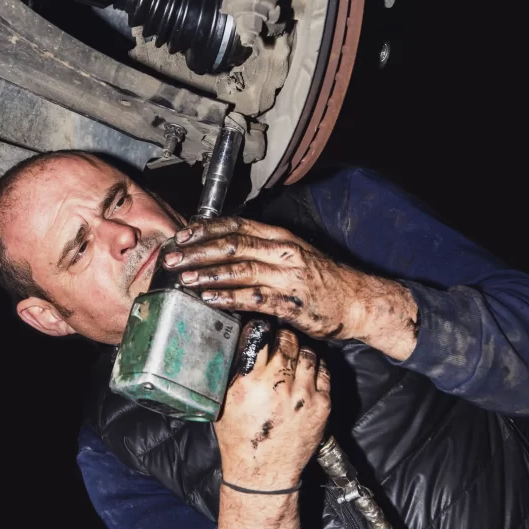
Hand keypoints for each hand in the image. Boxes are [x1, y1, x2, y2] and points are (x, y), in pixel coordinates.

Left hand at [164, 216, 418, 359]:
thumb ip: (263, 249)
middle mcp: (282, 252)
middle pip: (232, 245)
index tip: (182, 233)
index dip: (206, 228)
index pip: (237, 225)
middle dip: (197, 250)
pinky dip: (228, 297)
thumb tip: (225, 250)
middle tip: (172, 256)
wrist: (357, 301)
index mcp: (281, 236)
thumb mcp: (294, 253)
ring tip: (183, 278)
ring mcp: (286, 277)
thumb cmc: (322, 278)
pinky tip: (209, 299)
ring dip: (207, 273)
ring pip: (239, 270)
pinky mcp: (289, 304)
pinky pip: (253, 299)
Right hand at [214, 320, 329, 528]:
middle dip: (281, 335)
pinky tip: (304, 371)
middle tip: (277, 338)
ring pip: (307, 352)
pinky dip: (314, 366)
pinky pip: (323, 371)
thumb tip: (239, 342)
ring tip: (291, 354)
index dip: (259, 327)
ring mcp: (303, 395)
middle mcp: (278, 385)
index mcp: (249, 382)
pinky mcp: (321, 405)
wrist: (264, 473)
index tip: (258, 327)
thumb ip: (232, 371)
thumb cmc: (238, 437)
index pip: (259, 334)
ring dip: (299, 349)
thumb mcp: (223, 401)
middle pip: (286, 338)